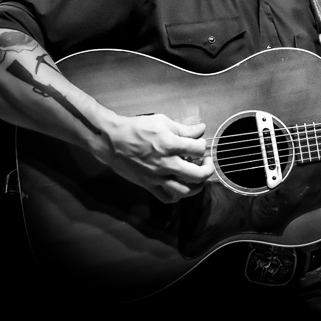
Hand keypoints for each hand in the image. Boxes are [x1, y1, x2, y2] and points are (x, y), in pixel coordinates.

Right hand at [97, 113, 214, 202]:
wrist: (112, 141)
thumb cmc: (137, 128)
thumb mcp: (162, 121)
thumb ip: (184, 128)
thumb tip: (201, 129)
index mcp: (169, 145)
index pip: (198, 149)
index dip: (203, 146)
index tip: (198, 143)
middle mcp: (166, 164)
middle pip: (198, 175)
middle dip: (208, 168)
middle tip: (205, 161)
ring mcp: (157, 177)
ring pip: (185, 191)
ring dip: (197, 185)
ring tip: (197, 176)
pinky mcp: (149, 185)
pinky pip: (167, 198)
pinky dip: (178, 195)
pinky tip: (180, 186)